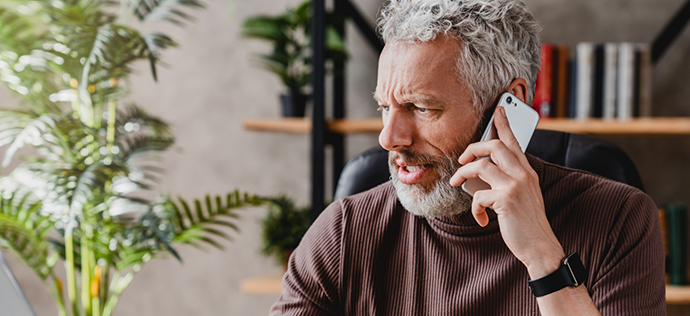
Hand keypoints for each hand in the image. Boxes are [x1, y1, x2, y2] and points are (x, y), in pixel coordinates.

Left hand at [449, 106, 564, 277]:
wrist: (540, 246)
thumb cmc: (527, 222)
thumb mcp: (522, 196)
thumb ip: (508, 181)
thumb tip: (480, 173)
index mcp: (527, 171)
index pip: (514, 141)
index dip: (504, 123)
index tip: (498, 109)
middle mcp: (523, 174)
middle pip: (493, 146)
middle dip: (472, 149)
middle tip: (461, 160)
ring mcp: (516, 185)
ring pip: (480, 166)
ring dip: (463, 174)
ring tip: (457, 183)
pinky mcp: (506, 199)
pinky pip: (478, 195)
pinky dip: (475, 208)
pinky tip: (481, 218)